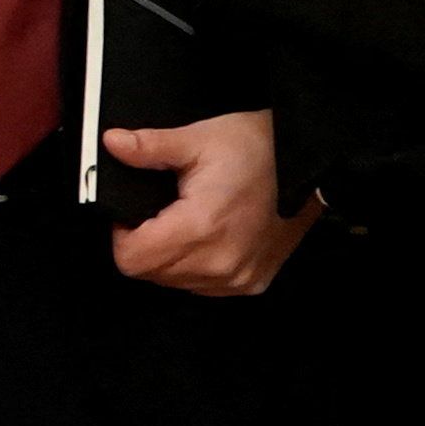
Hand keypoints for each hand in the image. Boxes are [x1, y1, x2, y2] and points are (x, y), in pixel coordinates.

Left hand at [105, 106, 323, 297]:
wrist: (312, 163)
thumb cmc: (261, 148)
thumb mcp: (199, 139)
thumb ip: (149, 148)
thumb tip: (112, 143)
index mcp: (200, 229)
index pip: (131, 259)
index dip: (121, 234)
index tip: (132, 213)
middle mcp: (219, 263)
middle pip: (150, 273)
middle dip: (144, 244)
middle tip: (161, 211)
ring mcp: (238, 278)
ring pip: (175, 282)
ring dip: (170, 258)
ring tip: (188, 221)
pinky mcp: (252, 283)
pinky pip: (204, 286)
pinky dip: (196, 266)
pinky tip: (210, 236)